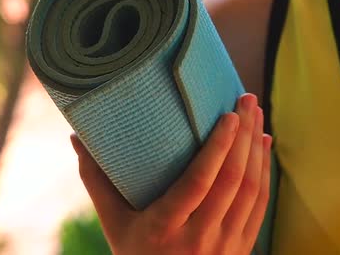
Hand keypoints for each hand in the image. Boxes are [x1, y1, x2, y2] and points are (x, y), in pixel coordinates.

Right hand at [70, 93, 271, 254]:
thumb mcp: (113, 223)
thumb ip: (96, 180)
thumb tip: (75, 139)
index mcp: (165, 228)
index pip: (199, 182)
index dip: (218, 147)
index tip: (228, 115)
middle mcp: (199, 238)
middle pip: (232, 181)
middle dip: (243, 135)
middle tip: (247, 99)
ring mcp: (225, 246)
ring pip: (251, 191)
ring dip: (257, 150)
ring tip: (257, 114)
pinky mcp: (241, 248)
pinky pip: (260, 206)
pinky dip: (265, 173)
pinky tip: (263, 147)